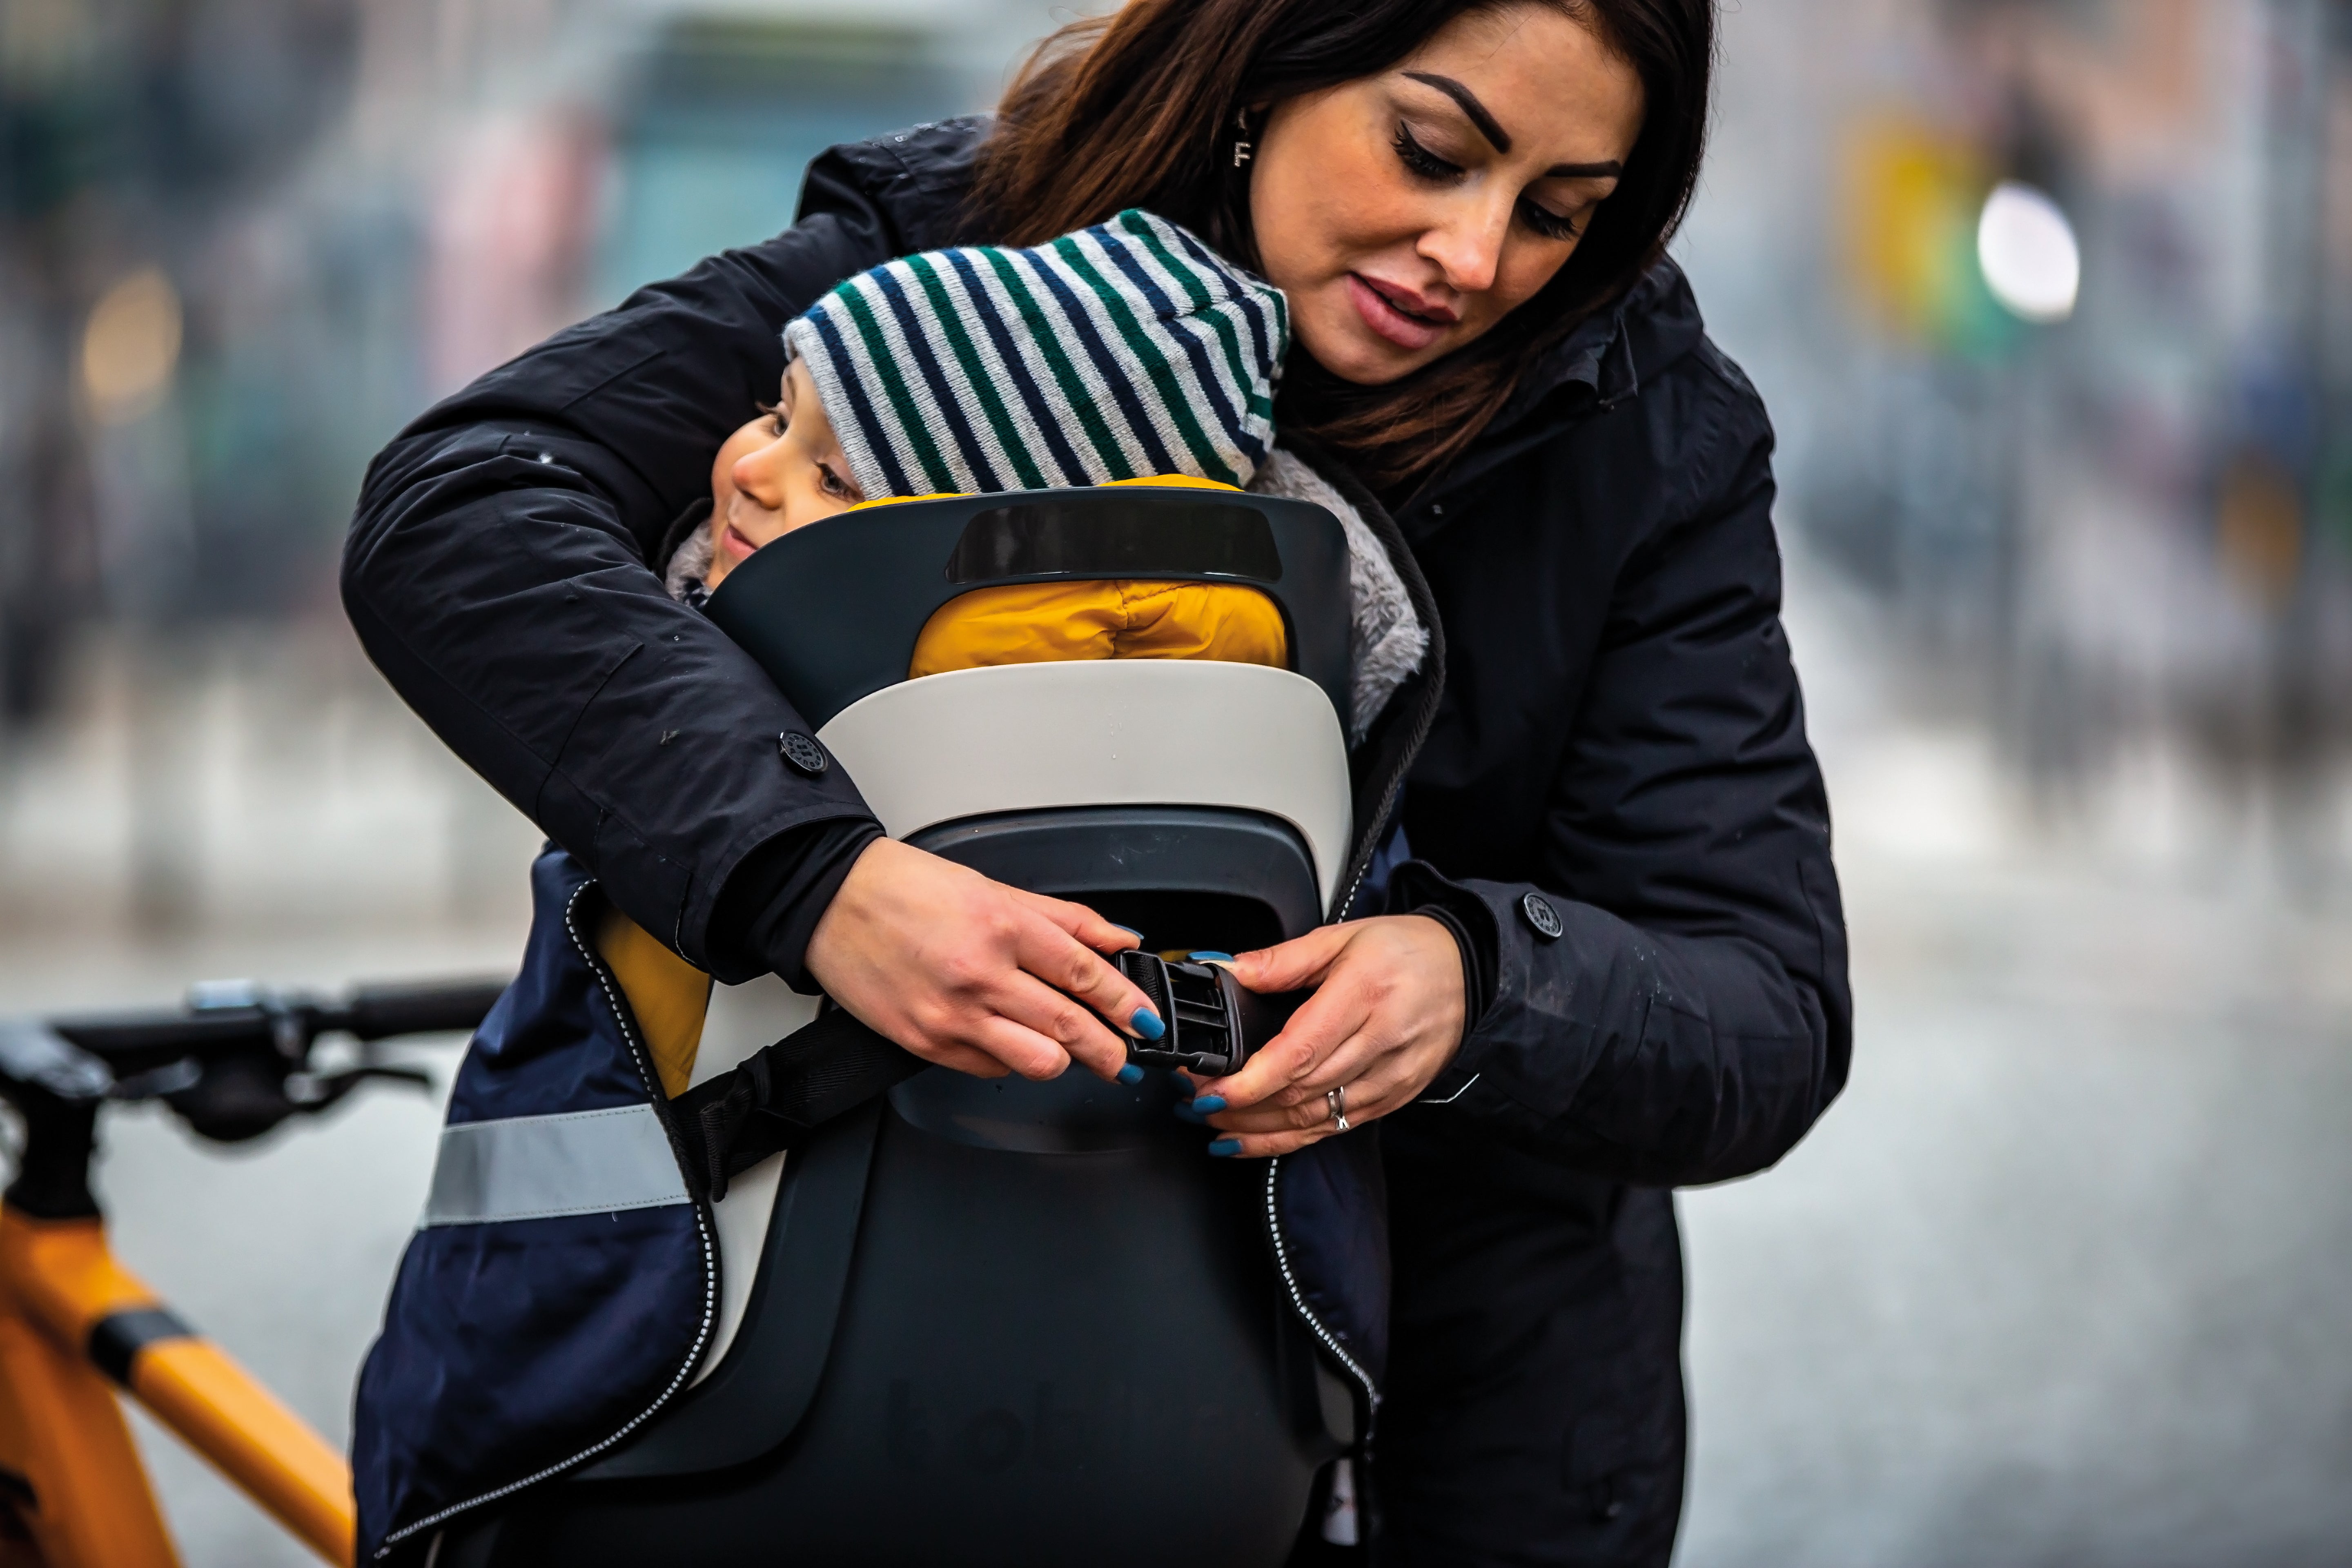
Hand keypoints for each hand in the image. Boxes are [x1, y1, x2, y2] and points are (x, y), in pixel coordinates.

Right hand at [803, 837, 1161, 1082]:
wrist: (832, 902)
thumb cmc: (907, 888)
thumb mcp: (996, 889)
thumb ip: (1065, 919)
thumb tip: (1120, 940)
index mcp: (1001, 927)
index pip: (1084, 973)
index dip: (1125, 1002)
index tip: (1145, 1019)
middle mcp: (979, 975)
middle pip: (1068, 1026)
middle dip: (1110, 1049)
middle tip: (1127, 1057)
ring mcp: (951, 1016)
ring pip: (1036, 1061)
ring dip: (1064, 1061)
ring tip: (1072, 1052)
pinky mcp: (926, 1044)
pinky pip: (990, 1068)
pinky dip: (1011, 1060)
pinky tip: (1010, 1040)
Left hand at [1186, 915, 1465, 1155]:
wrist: (1469, 973)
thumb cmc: (1406, 951)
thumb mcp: (1342, 938)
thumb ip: (1281, 960)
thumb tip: (1228, 972)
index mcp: (1363, 995)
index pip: (1299, 1052)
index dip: (1250, 1080)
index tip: (1209, 1088)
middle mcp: (1380, 1042)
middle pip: (1301, 1091)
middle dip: (1240, 1104)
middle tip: (1194, 1099)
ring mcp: (1390, 1078)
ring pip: (1315, 1118)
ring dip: (1258, 1128)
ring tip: (1211, 1122)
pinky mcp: (1394, 1098)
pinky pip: (1335, 1129)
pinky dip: (1288, 1140)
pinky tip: (1250, 1140)